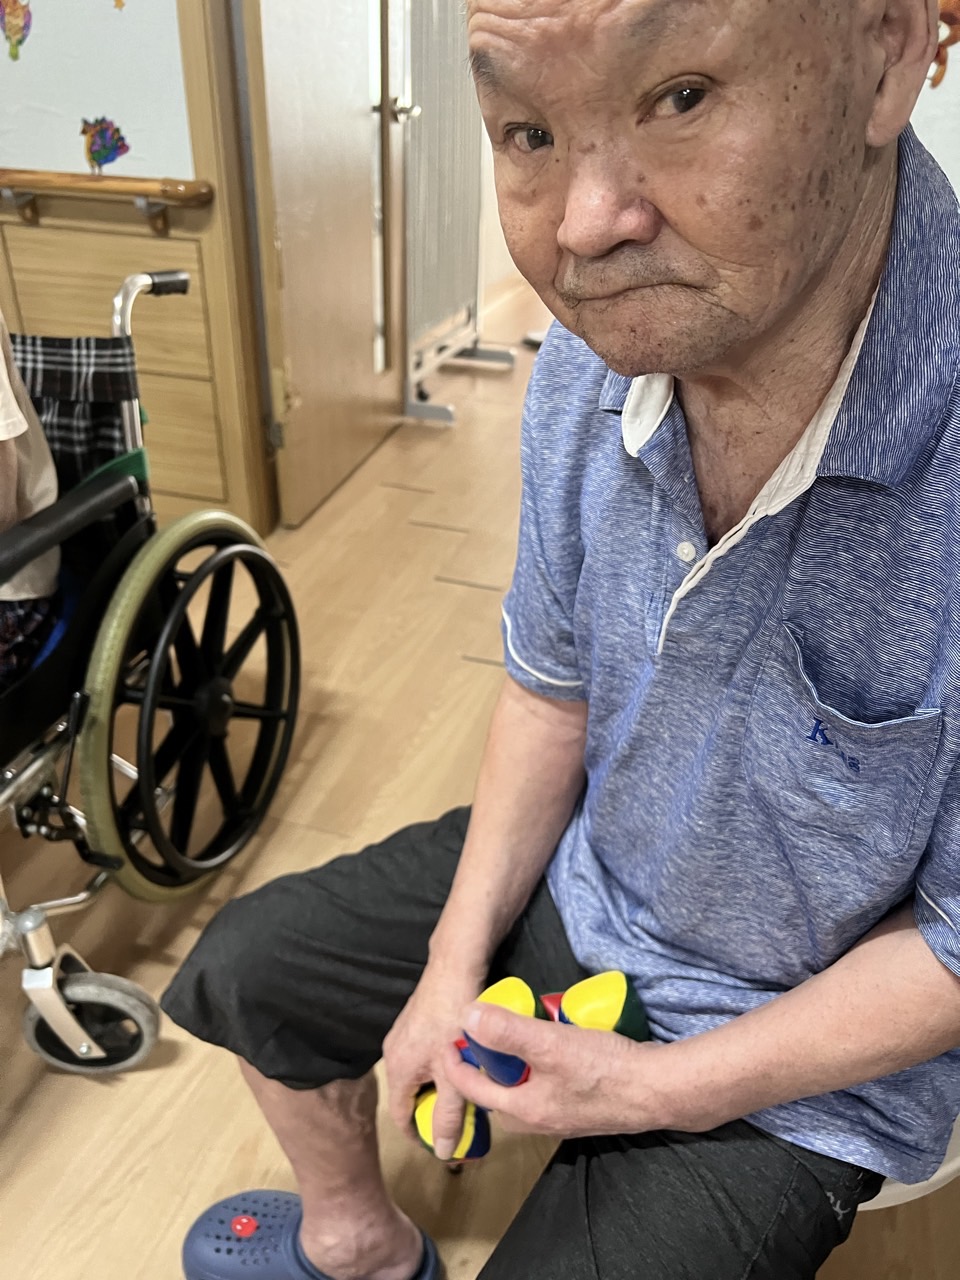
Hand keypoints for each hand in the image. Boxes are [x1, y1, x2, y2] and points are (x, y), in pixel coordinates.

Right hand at [382, 962, 485, 1159]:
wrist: (455, 967)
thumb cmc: (452, 1020)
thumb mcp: (454, 1072)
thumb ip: (449, 1114)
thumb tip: (442, 1152)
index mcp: (397, 1070)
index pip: (400, 1117)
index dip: (420, 1135)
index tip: (443, 1144)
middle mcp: (393, 1053)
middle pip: (410, 1095)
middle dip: (433, 1109)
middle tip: (462, 1118)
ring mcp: (403, 1034)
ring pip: (420, 1074)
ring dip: (439, 1086)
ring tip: (466, 1091)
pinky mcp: (416, 1021)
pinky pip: (424, 1055)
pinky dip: (440, 1066)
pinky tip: (463, 1062)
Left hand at [441, 1000, 667, 1139]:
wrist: (659, 1089)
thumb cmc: (604, 1069)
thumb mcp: (550, 1044)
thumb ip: (507, 1032)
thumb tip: (467, 1017)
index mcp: (525, 1110)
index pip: (475, 1092)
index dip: (456, 1066)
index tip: (449, 1040)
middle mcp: (541, 1119)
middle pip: (498, 1095)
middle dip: (485, 1068)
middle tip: (482, 1036)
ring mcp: (564, 1114)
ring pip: (525, 1090)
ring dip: (515, 1066)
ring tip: (517, 1034)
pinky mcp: (584, 1105)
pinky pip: (548, 1086)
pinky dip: (540, 1068)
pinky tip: (554, 1044)